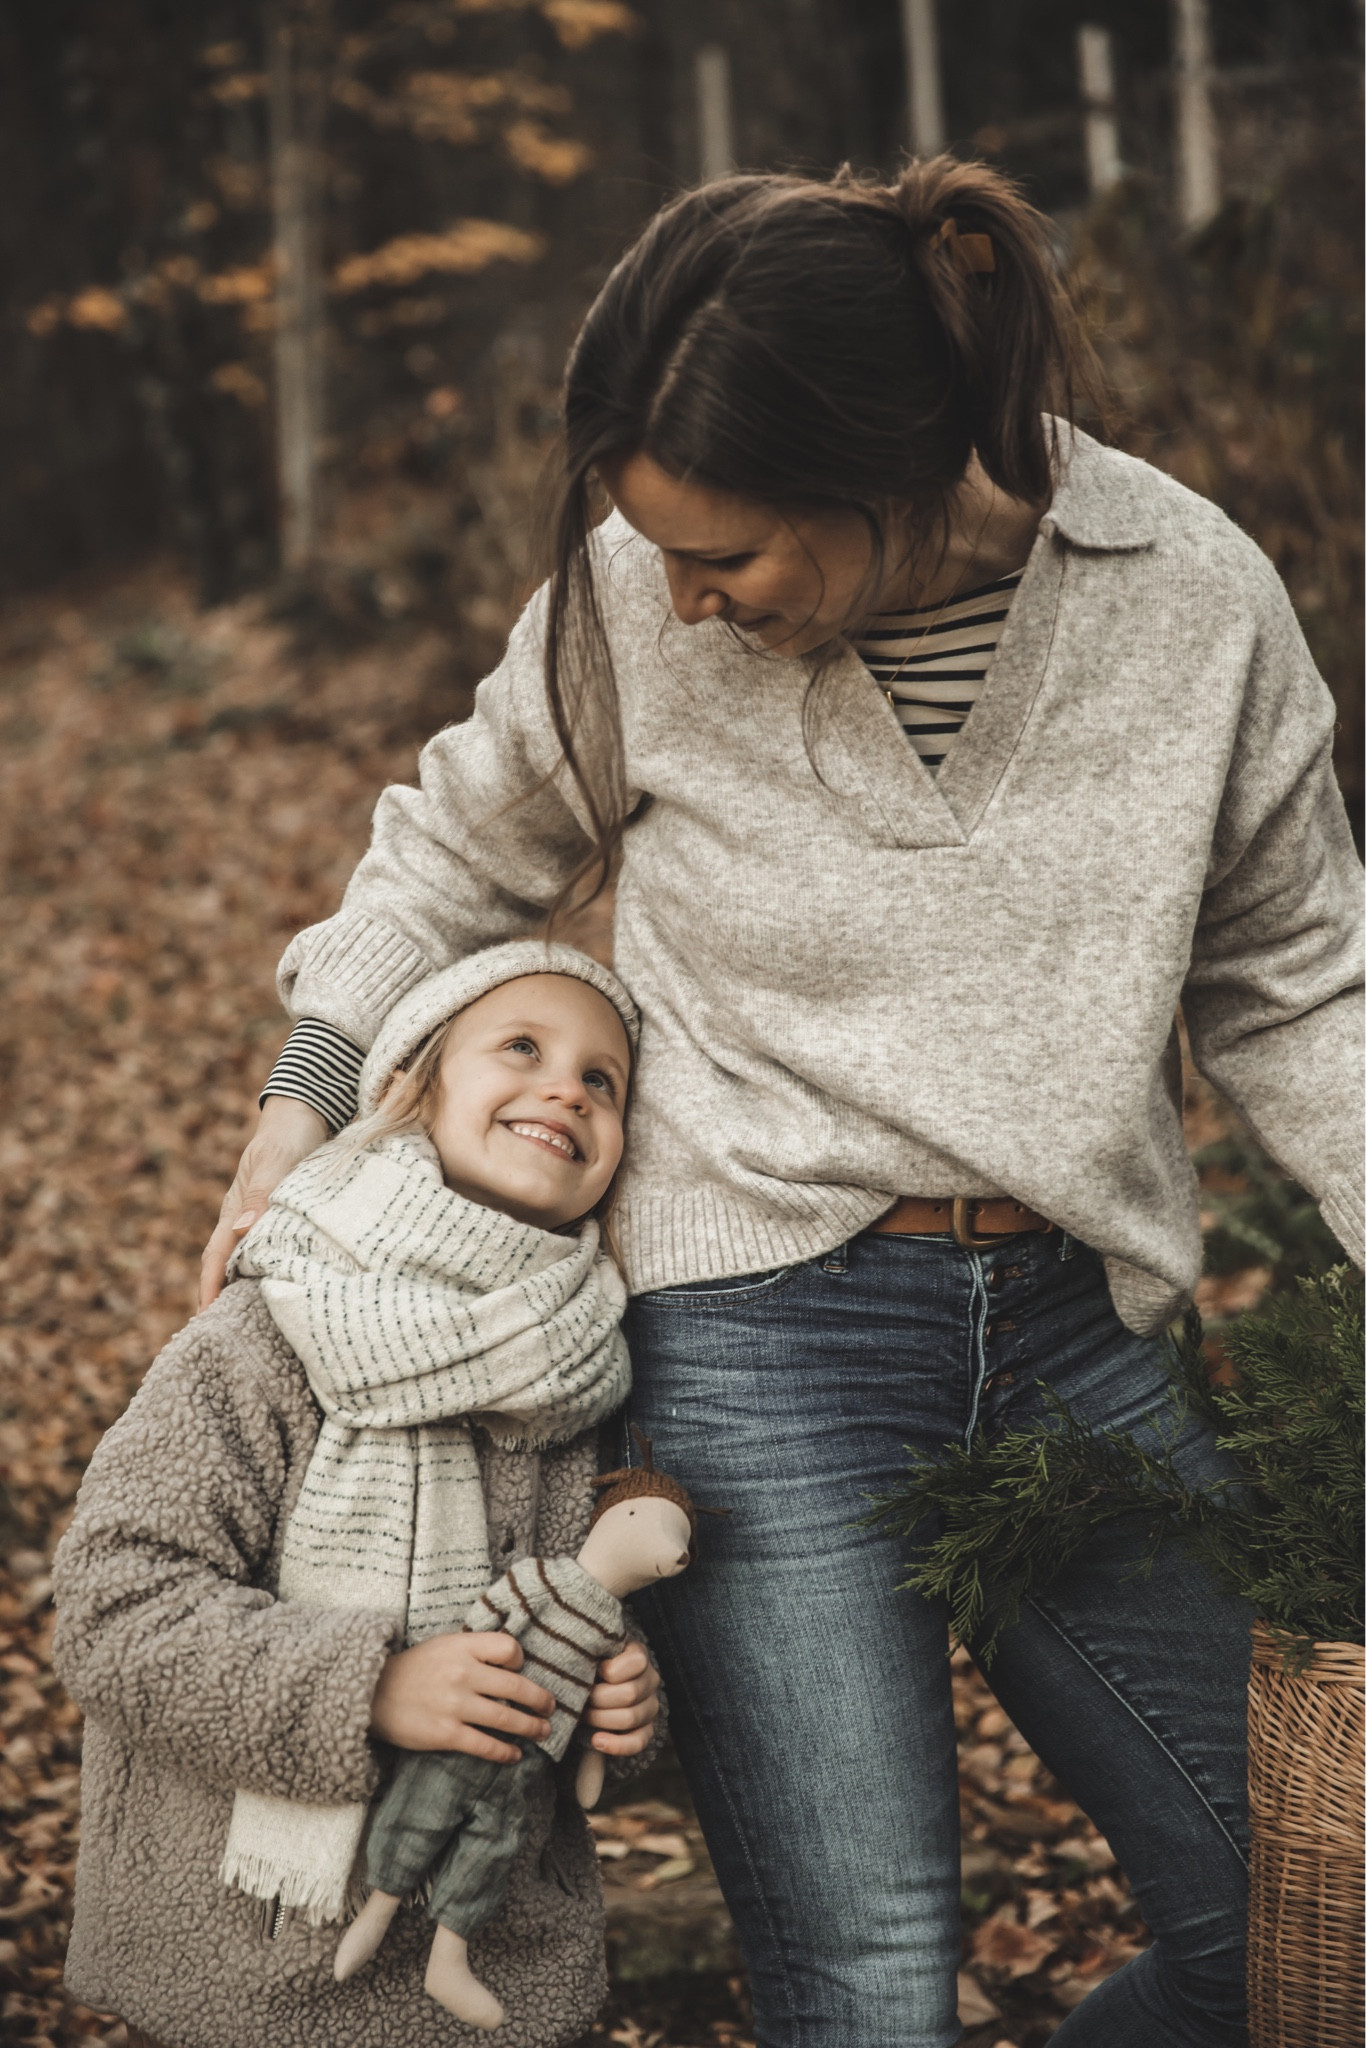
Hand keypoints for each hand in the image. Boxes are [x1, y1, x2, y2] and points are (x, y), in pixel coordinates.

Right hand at [199, 1095, 329, 1308]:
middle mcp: (244, 1220)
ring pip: (250, 1262)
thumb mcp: (276, 1161)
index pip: (216, 1258)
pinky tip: (286, 1290)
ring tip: (257, 1326)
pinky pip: (274, 1251)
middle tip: (227, 1339)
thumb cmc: (288, 1135)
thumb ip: (262, 1194)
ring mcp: (263, 1220)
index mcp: (235, 1211)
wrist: (305, 1112)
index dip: (210, 1289)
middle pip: (228, 1267)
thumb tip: (241, 1232)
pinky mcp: (285, 1219)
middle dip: (223, 1300)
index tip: (206, 1321)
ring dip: (249, 1289)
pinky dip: (273, 1272)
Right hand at [368, 1632, 555, 1762]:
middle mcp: (462, 1673)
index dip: (521, 1661)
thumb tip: (511, 1662)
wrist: (371, 1695)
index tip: (522, 1671)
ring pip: (506, 1719)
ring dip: (530, 1727)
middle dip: (540, 1701)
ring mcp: (455, 1705)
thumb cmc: (413, 1669)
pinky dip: (505, 1752)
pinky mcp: (446, 1734)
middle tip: (551, 1708)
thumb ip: (474, 1650)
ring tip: (542, 1732)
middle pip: (516, 1687)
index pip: (508, 1648)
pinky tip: (515, 1755)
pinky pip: (485, 1745)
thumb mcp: (443, 1646)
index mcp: (462, 1647)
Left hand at [583, 1640, 660, 1756]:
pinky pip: (638, 1742)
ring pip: (630, 1718)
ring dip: (600, 1719)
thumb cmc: (589, 1663)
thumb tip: (576, 1655)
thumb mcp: (591, 1650)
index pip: (637, 1663)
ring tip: (582, 1716)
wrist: (591, 1684)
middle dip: (598, 1699)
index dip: (610, 1670)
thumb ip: (588, 1649)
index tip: (593, 1671)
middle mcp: (650, 1680)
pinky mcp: (646, 1730)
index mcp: (639, 1655)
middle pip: (629, 1694)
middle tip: (580, 1698)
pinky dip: (616, 1745)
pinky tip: (597, 1741)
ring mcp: (650, 1706)